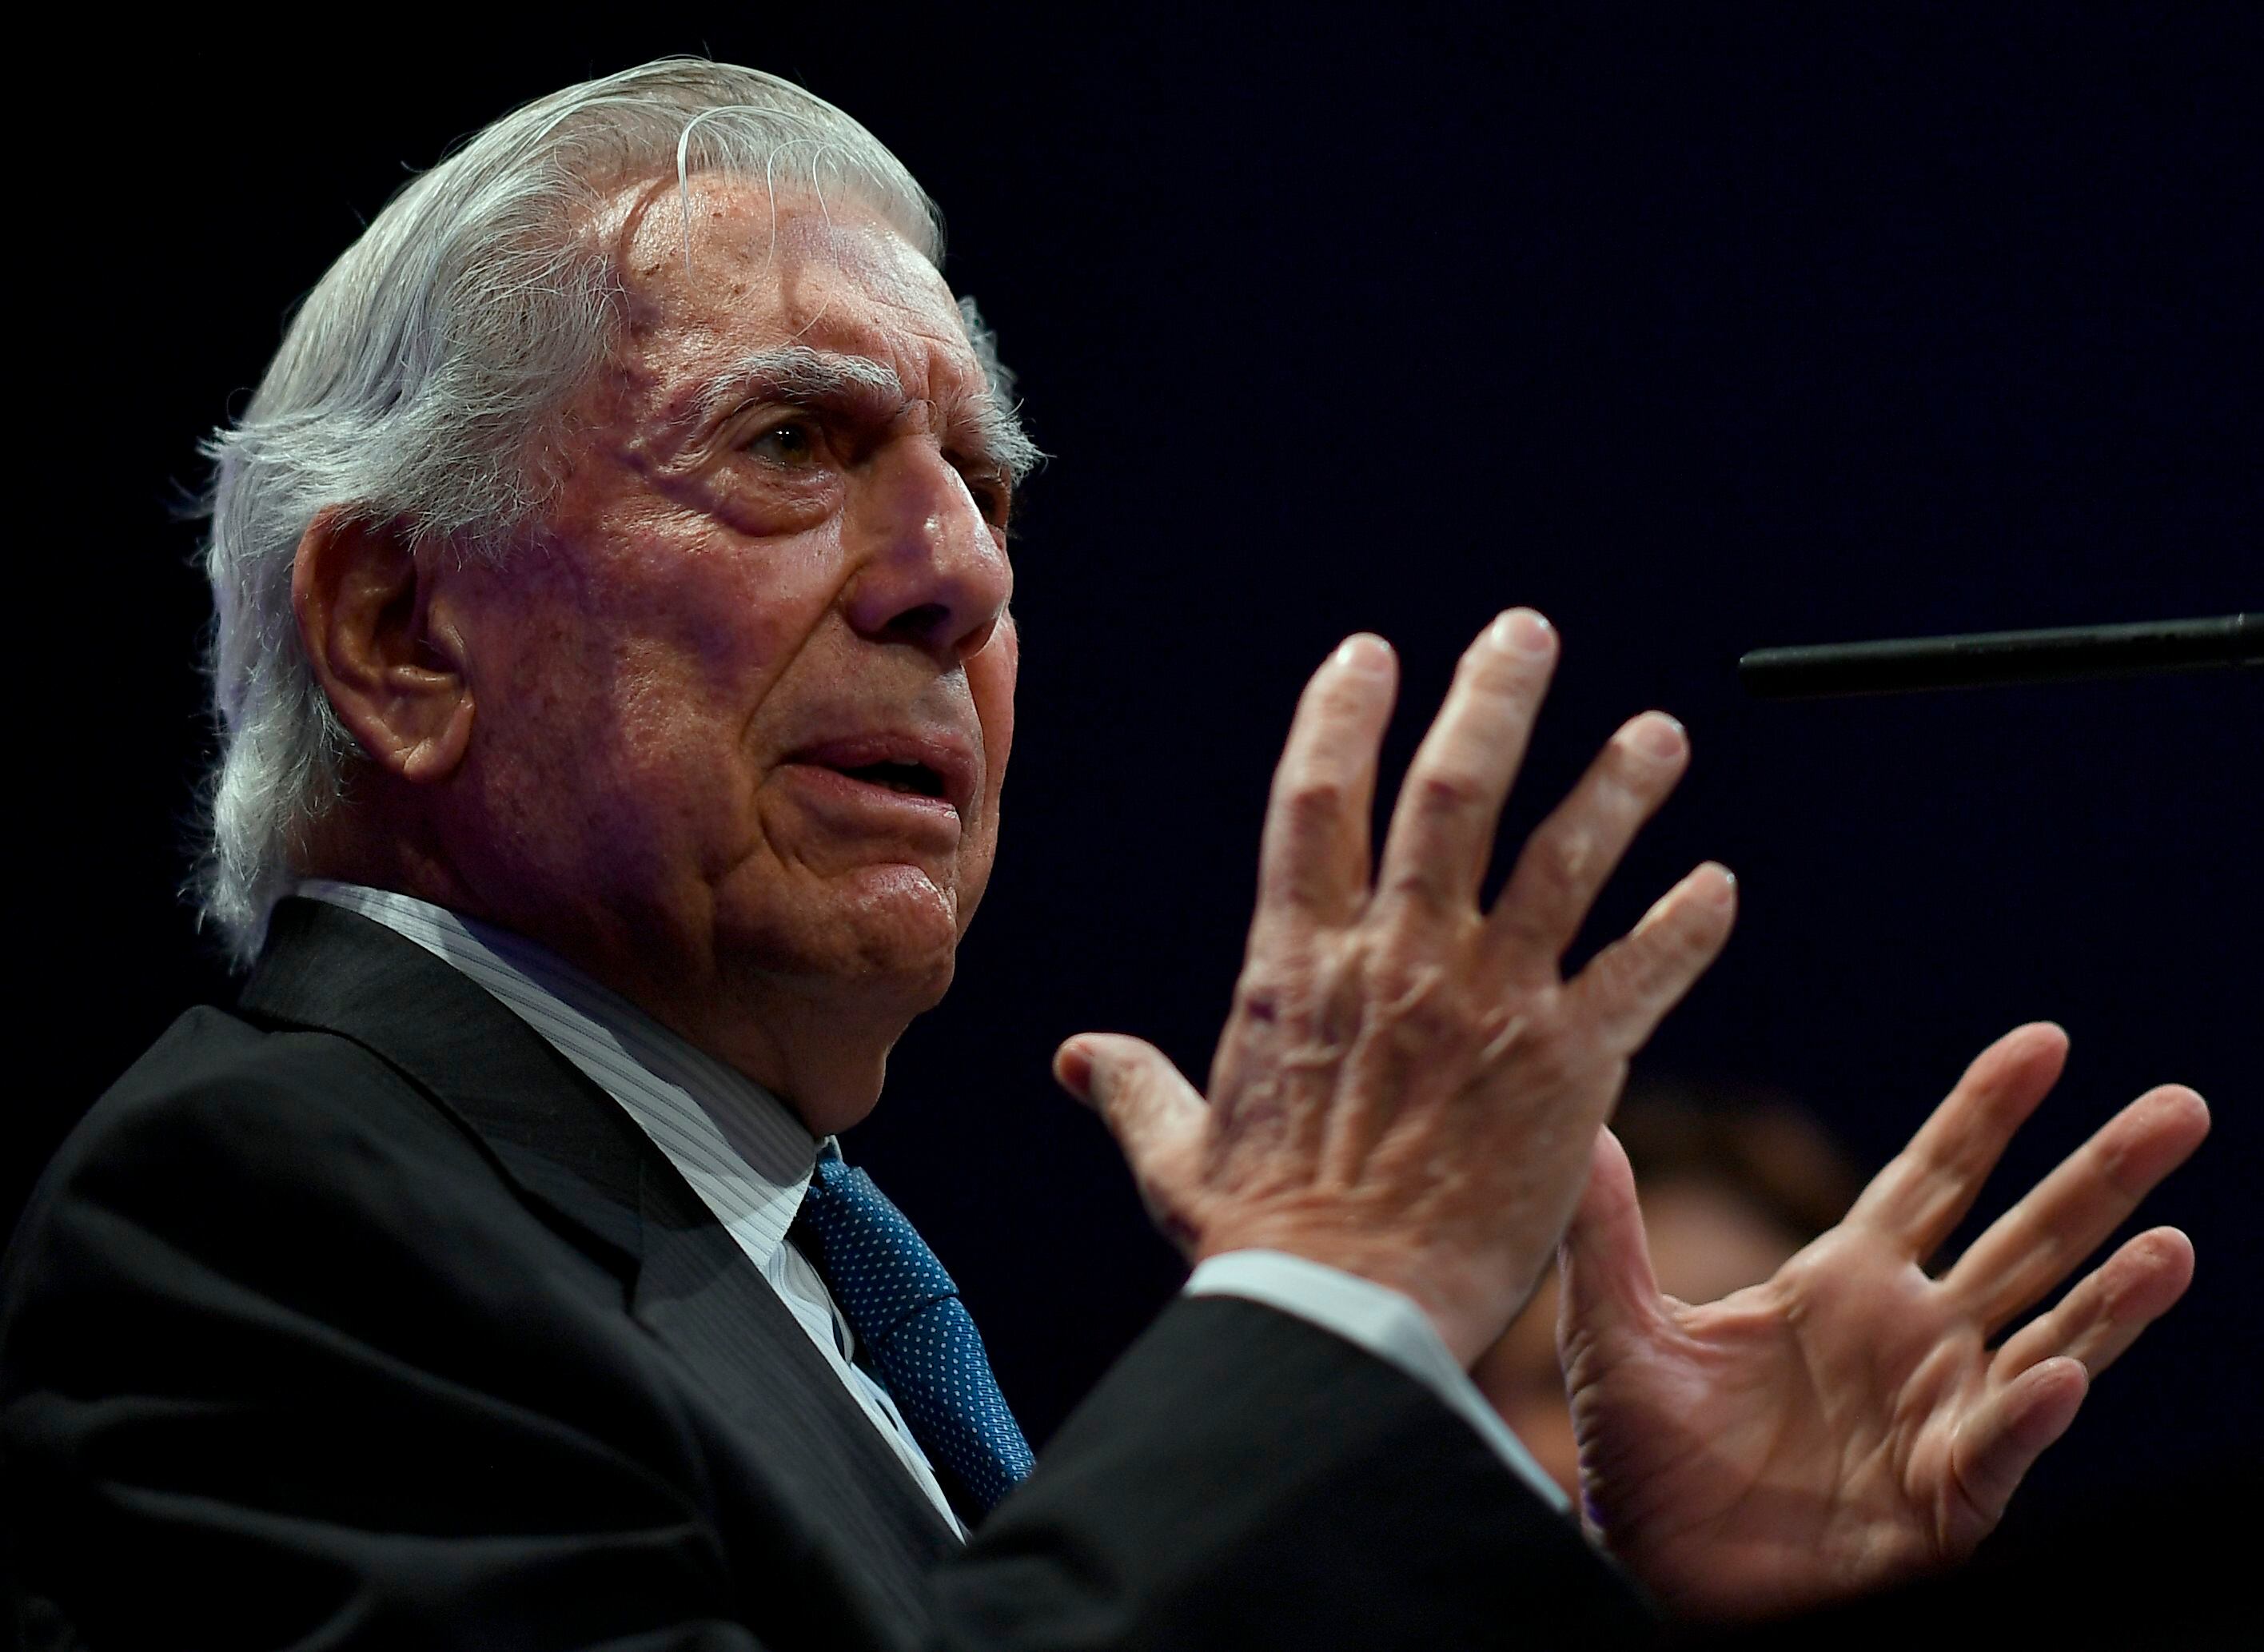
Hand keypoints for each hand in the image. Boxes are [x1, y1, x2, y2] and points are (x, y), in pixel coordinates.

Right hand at [1053, 613, 1737, 1363]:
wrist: (1345, 1318)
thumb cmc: (1258, 1242)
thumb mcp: (1177, 1156)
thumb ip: (1135, 1089)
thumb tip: (1075, 1058)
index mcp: (1297, 966)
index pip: (1318, 801)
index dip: (1342, 715)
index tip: (1370, 654)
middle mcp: (1397, 959)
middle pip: (1453, 790)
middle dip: (1494, 698)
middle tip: (1528, 633)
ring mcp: (1489, 1005)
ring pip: (1564, 858)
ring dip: (1616, 787)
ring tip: (1661, 735)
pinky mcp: (1570, 1068)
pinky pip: (1642, 972)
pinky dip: (1686, 926)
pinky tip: (1721, 886)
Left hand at [1511, 1023, 2206, 1618]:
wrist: (1652, 1576)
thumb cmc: (1646, 1461)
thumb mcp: (1615, 1333)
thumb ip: (1605, 1230)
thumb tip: (1580, 1125)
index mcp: (1846, 1282)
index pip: (1935, 1176)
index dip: (1987, 1111)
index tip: (2046, 1041)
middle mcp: (1914, 1337)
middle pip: (2027, 1238)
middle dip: (2102, 1175)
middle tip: (2180, 1106)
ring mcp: (1940, 1414)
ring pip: (2053, 1338)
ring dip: (2115, 1294)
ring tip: (2172, 1242)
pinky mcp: (1942, 1497)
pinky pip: (1998, 1446)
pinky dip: (2030, 1413)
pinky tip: (2062, 1376)